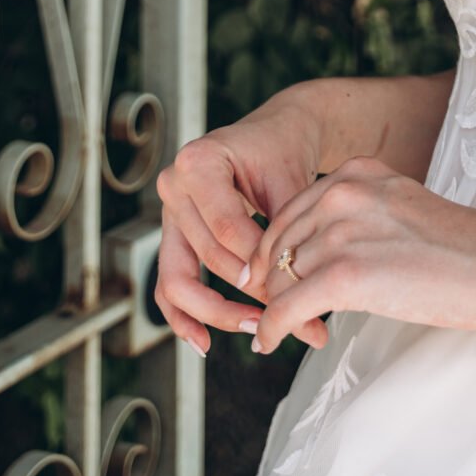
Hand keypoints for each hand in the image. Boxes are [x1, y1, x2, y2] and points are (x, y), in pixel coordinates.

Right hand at [154, 92, 329, 355]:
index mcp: (199, 162)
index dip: (257, 265)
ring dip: (216, 312)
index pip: (227, 228)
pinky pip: (168, 283)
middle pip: (206, 255)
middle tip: (281, 318)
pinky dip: (184, 316)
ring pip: (179, 278)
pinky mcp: (173, 234)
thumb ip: (291, 248)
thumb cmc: (285, 152)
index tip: (289, 289)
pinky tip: (204, 343)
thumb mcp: (292, 189)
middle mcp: (174, 185)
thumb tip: (307, 322)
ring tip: (255, 329)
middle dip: (245, 292)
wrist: (277, 133)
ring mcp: (168, 211)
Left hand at [244, 154, 475, 355]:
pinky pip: (285, 307)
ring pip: (280, 277)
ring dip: (276, 308)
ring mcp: (341, 230)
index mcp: (356, 171)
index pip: (291, 209)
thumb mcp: (399, 208)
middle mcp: (342, 191)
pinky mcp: (343, 274)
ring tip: (278, 330)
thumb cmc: (461, 247)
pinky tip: (268, 343)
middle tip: (270, 308)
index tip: (272, 276)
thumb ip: (359, 215)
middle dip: (270, 279)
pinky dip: (271, 329)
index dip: (277, 248)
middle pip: (278, 241)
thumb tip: (322, 253)